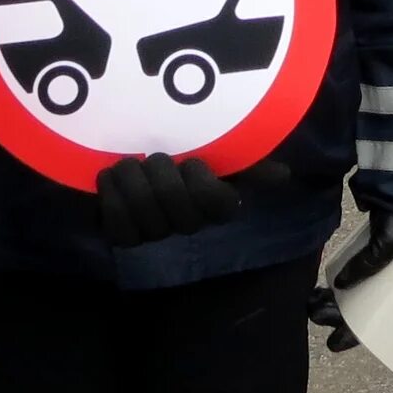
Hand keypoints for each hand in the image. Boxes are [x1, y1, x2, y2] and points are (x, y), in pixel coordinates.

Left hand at [93, 154, 288, 247]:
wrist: (137, 166)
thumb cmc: (183, 160)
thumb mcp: (219, 156)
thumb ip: (248, 162)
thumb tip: (283, 174)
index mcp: (215, 205)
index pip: (217, 205)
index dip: (202, 185)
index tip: (192, 163)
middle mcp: (188, 225)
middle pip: (178, 208)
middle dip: (162, 176)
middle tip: (154, 157)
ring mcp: (156, 234)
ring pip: (146, 217)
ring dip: (133, 183)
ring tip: (128, 165)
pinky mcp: (125, 237)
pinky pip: (119, 227)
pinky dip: (112, 198)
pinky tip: (109, 177)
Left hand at [307, 210, 392, 351]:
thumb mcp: (387, 247)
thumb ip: (365, 265)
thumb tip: (340, 285)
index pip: (374, 322)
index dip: (352, 335)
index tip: (332, 344)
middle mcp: (385, 284)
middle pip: (356, 310)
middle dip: (333, 314)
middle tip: (313, 312)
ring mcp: (372, 269)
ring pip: (348, 296)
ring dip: (328, 301)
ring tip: (310, 301)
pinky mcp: (361, 255)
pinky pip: (345, 278)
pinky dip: (330, 286)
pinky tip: (316, 287)